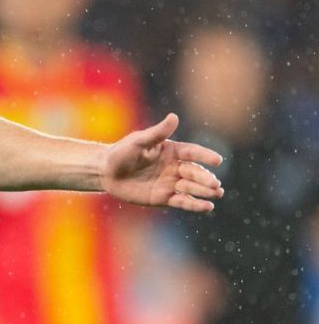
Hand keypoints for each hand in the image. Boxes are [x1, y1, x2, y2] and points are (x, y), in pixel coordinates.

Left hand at [102, 113, 223, 211]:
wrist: (106, 172)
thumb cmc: (121, 153)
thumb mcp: (138, 141)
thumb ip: (157, 133)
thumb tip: (174, 116)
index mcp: (171, 151)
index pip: (192, 153)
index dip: (205, 156)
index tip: (217, 160)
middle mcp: (174, 167)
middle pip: (194, 172)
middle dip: (206, 178)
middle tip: (215, 185)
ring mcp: (170, 183)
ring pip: (191, 187)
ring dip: (204, 191)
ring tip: (217, 193)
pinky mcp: (164, 198)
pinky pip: (182, 201)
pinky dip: (195, 205)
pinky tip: (207, 207)